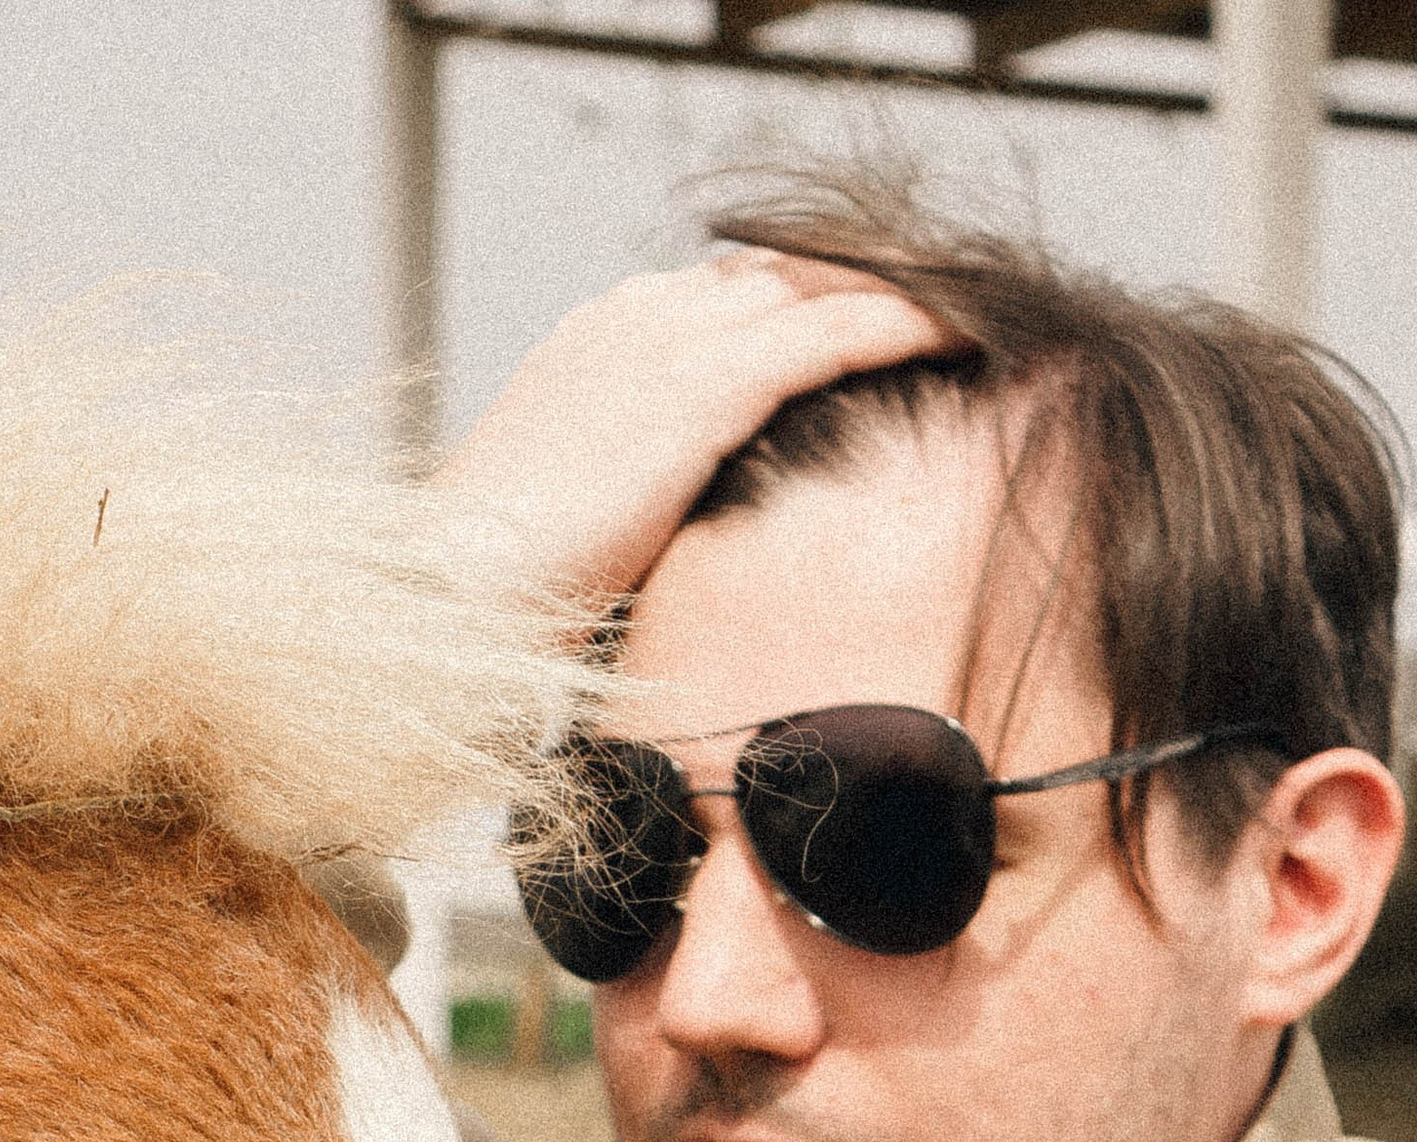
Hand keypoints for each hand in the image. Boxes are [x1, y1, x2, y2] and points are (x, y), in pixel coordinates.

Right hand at [434, 251, 967, 617]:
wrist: (451, 593)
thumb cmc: (497, 595)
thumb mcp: (573, 531)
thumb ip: (629, 509)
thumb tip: (670, 558)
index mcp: (595, 347)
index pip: (719, 297)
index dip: (796, 306)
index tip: (853, 328)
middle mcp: (634, 322)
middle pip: (776, 273)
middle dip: (855, 284)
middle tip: (934, 308)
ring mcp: (668, 345)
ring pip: (813, 288)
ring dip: (893, 293)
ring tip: (965, 310)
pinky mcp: (703, 388)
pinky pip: (827, 332)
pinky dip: (896, 324)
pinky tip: (953, 332)